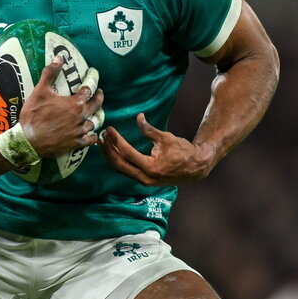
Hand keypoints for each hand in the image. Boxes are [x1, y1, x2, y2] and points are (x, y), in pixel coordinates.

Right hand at [19, 57, 103, 158]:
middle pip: (96, 105)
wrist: (28, 141)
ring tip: (93, 114)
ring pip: (94, 123)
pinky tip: (92, 134)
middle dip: (99, 97)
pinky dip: (92, 136)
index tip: (93, 75)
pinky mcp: (76, 144)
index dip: (92, 80)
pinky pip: (90, 140)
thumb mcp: (40, 91)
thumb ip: (50, 73)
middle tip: (99, 93)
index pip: (89, 89)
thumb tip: (59, 57)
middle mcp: (81, 117)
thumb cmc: (34, 115)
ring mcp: (79, 132)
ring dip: (94, 117)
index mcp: (75, 104)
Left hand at [101, 113, 217, 185]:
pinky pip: (126, 171)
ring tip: (103, 143)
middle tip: (102, 136)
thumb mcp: (166, 138)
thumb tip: (138, 117)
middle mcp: (145, 177)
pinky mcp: (143, 180)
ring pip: (121, 169)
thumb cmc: (183, 151)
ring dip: (110, 156)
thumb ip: (150, 129)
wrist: (195, 168)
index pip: (127, 153)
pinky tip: (112, 152)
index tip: (109, 129)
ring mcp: (144, 181)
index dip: (116, 140)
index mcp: (151, 167)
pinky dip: (117, 161)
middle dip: (108, 150)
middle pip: (119, 164)